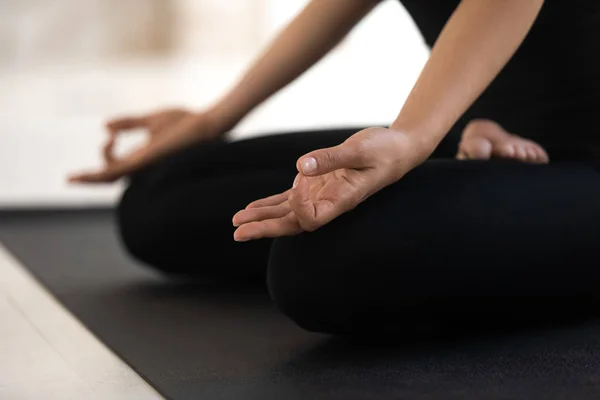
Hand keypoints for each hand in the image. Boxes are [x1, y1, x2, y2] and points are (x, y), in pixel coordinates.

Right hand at [68, 108, 223, 182]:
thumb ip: (128, 122)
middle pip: (112, 175)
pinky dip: (97, 176)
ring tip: (73, 178)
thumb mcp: (150, 119)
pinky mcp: (145, 161)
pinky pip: (116, 173)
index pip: (118, 165)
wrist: (206, 124)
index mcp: (145, 155)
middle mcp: (143, 164)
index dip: (106, 155)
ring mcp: (143, 165)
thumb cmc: (186, 122)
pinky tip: (81, 177)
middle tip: (79, 169)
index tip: (108, 136)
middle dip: (92, 176)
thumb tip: (105, 126)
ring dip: (91, 178)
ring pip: (110, 179)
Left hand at [232, 127, 430, 240]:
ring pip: (287, 214)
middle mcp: (329, 204)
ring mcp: (322, 196)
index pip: (311, 218)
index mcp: (342, 202)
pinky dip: (271, 204)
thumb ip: (330, 158)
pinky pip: (290, 200)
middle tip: (238, 232)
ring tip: (237, 221)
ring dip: (262, 217)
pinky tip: (253, 207)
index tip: (300, 179)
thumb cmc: (384, 150)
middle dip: (265, 228)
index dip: (297, 204)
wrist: (397, 149)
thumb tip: (300, 167)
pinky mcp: (318, 186)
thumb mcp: (360, 150)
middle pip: (292, 224)